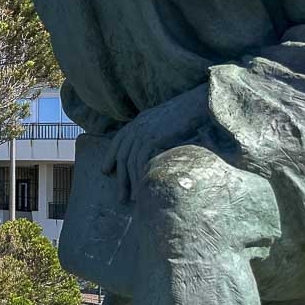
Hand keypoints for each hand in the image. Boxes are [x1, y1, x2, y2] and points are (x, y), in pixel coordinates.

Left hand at [102, 84, 210, 203]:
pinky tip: (143, 189)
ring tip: (131, 199)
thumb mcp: (164, 121)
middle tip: (120, 196)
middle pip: (122, 156)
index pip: (118, 142)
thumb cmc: (187, 114)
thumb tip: (153, 149)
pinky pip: (141, 161)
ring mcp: (143, 132)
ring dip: (130, 182)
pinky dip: (140, 177)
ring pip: (130, 162)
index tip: (106, 171)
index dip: (110, 157)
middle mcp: (136, 127)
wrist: (198, 104)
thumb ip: (154, 132)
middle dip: (120, 178)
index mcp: (138, 122)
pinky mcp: (152, 138)